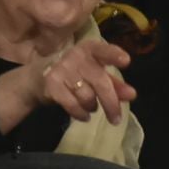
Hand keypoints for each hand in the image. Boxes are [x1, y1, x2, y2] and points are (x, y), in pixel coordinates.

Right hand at [11, 38, 137, 125]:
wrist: (37, 78)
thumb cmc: (73, 74)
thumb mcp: (93, 74)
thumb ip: (114, 83)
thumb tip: (132, 94)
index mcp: (89, 49)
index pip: (103, 50)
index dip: (114, 55)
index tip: (126, 61)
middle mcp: (75, 56)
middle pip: (100, 81)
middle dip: (111, 103)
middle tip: (116, 119)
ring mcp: (62, 69)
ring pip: (87, 96)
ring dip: (92, 106)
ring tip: (91, 107)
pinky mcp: (51, 84)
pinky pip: (73, 105)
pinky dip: (80, 114)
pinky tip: (83, 116)